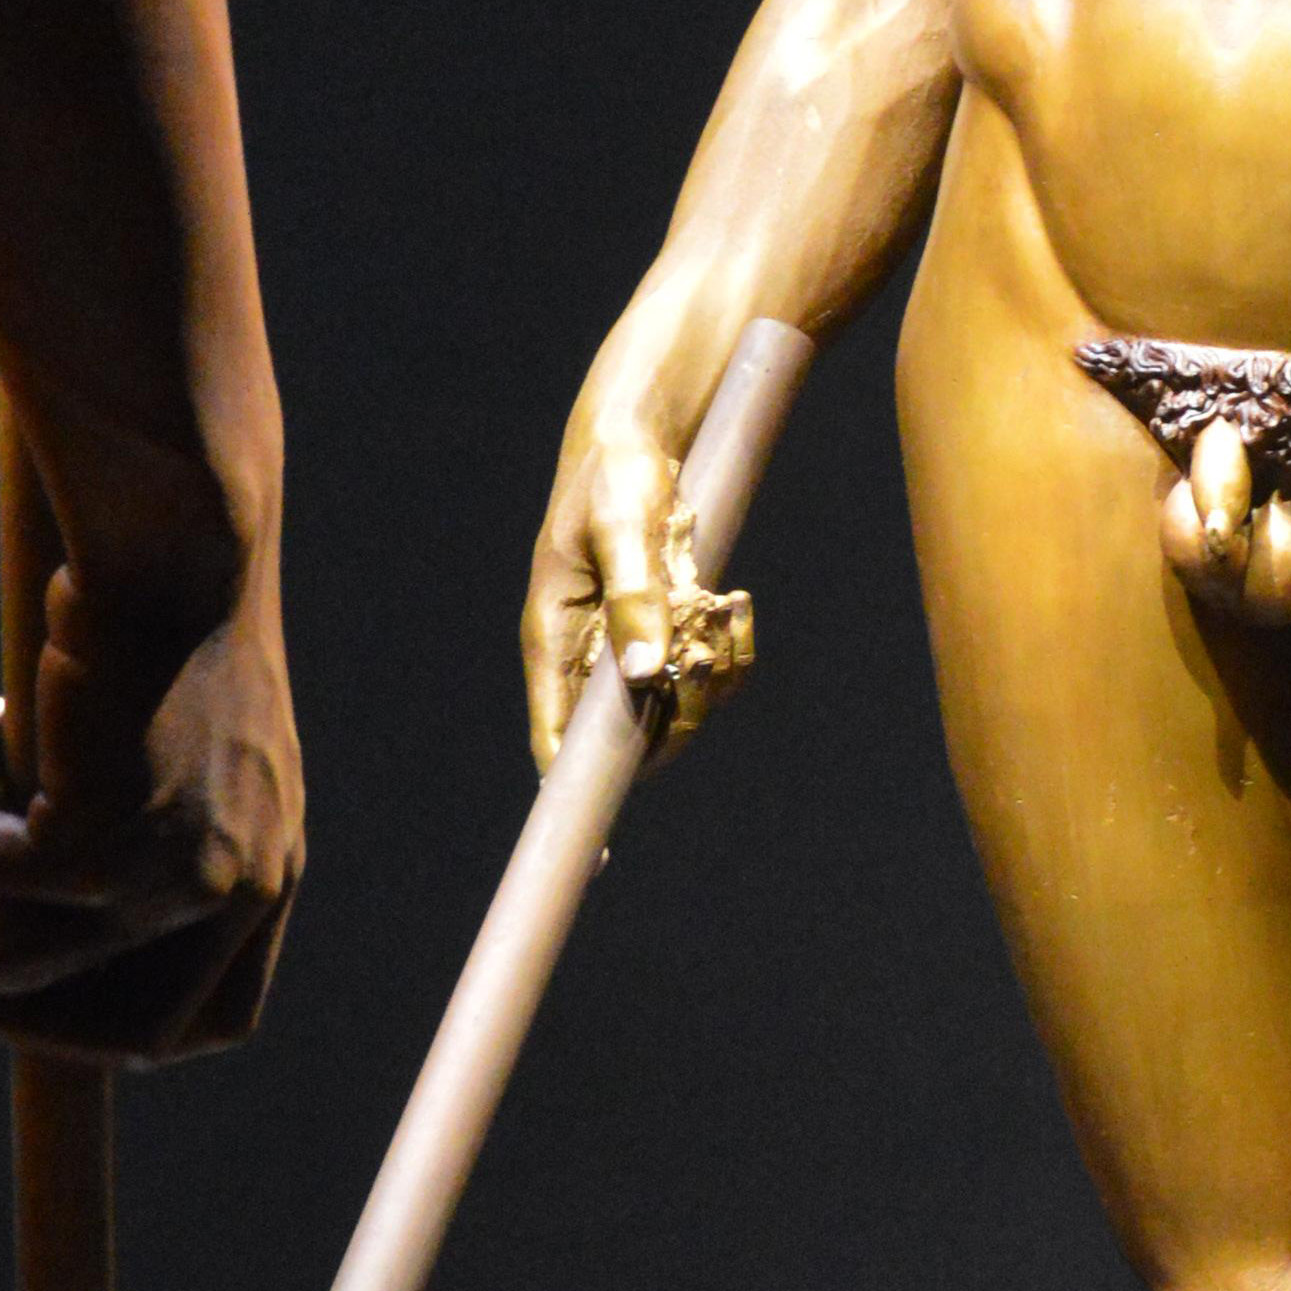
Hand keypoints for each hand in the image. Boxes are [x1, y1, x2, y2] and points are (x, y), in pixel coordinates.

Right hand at [0, 569, 301, 1059]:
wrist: (179, 549)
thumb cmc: (177, 625)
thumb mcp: (203, 757)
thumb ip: (168, 849)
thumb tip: (46, 944)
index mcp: (270, 876)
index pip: (215, 1023)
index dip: (124, 1031)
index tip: (56, 982)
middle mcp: (236, 894)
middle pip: (119, 1041)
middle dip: (20, 996)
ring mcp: (170, 880)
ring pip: (14, 961)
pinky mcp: (97, 842)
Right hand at [522, 418, 754, 776]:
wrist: (638, 439)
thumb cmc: (615, 477)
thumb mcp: (623, 529)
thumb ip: (634, 600)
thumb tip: (642, 676)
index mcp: (554, 639)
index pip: (557, 737)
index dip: (574, 791)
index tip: (598, 851)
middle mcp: (588, 656)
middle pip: (633, 735)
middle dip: (682, 710)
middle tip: (708, 653)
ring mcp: (628, 647)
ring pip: (677, 705)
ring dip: (714, 673)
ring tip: (728, 605)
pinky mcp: (665, 631)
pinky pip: (705, 670)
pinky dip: (729, 648)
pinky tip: (737, 603)